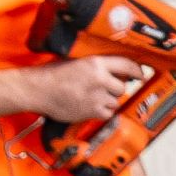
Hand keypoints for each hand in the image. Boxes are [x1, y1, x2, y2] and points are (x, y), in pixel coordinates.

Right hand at [26, 55, 149, 124]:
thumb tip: (114, 70)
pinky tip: (87, 106)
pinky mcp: (93, 111)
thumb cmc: (50, 75)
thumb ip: (95, 66)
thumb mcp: (74, 62)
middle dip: (113, 89)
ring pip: (115, 101)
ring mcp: (97, 96)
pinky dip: (100, 112)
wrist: (35, 90)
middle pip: (121, 87)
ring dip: (106, 101)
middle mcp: (100, 79)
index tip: (140, 74)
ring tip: (90, 98)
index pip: (127, 65)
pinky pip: (107, 113)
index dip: (137, 71)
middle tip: (101, 89)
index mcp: (95, 63)